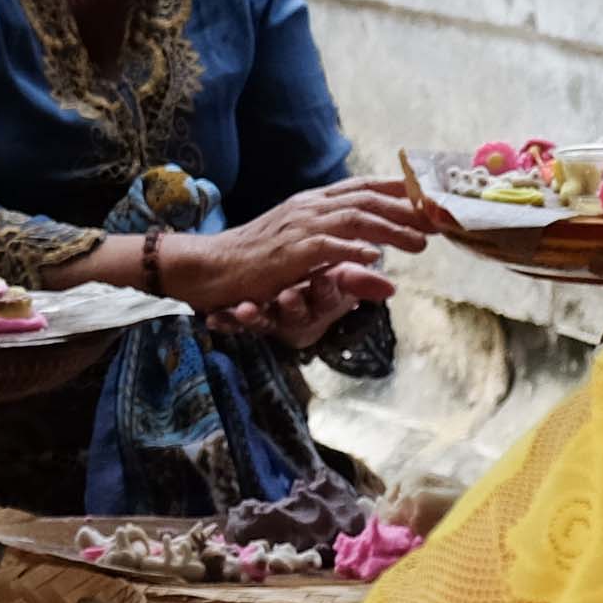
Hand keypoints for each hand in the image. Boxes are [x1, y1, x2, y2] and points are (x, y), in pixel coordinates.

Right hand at [161, 177, 423, 314]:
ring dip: (393, 230)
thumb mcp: (300, 248)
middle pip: (367, 199)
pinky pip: (328, 246)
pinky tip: (376, 258)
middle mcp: (309, 207)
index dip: (399, 191)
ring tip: (421, 244)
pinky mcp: (290, 252)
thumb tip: (375, 258)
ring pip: (356, 218)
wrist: (211, 267)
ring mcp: (299, 227)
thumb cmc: (255, 260)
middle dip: (408, 209)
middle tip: (439, 221)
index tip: (431, 199)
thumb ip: (337, 248)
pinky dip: (354, 250)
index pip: (363, 187)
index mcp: (311, 202)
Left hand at [212, 259, 391, 352]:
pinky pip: (234, 325)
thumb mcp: (338, 284)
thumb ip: (356, 282)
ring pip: (264, 322)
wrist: (275, 293)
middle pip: (297, 313)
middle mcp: (296, 314)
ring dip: (256, 318)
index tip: (325, 277)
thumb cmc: (315, 287)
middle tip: (287, 295)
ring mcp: (269, 319)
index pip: (328, 296)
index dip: (327, 289)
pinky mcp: (244, 321)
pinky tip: (213, 319)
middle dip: (293, 306)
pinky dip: (226, 323)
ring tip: (245, 309)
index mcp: (320, 303)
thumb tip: (389, 287)